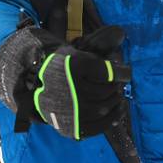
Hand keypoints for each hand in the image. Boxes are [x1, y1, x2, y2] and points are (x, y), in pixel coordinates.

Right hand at [0, 24, 130, 139]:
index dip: (122, 72)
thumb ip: (98, 47)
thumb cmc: (62, 65)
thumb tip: (121, 36)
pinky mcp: (70, 126)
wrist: (34, 84)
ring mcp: (69, 109)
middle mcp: (70, 87)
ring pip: (103, 107)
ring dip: (115, 101)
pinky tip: (117, 111)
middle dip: (116, 87)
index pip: (106, 72)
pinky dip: (111, 118)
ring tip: (118, 96)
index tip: (128, 73)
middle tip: (119, 84)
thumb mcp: (77, 51)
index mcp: (73, 66)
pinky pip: (97, 125)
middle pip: (106, 90)